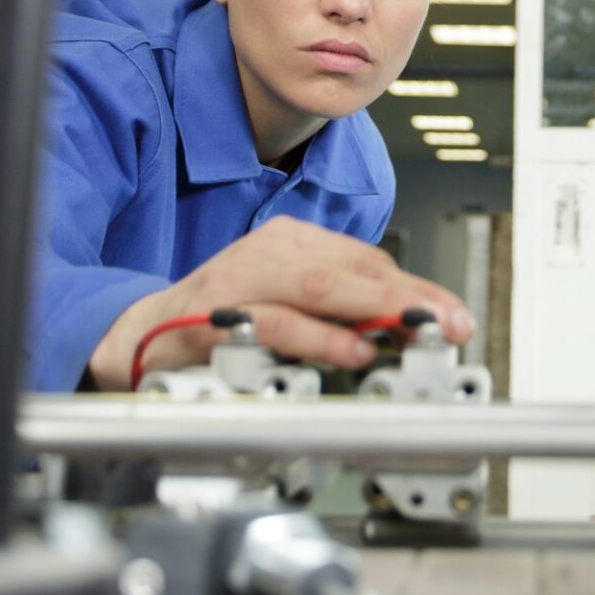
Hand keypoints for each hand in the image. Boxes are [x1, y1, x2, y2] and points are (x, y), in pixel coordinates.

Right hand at [87, 216, 473, 390]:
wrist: (141, 335)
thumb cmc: (221, 320)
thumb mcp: (291, 306)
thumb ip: (341, 311)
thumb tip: (403, 326)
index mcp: (291, 243)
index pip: (368, 261)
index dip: (415, 289)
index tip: (452, 314)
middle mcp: (269, 251)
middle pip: (354, 269)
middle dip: (410, 297)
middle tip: (451, 323)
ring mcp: (241, 281)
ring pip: (319, 286)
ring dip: (371, 311)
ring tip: (413, 332)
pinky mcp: (216, 317)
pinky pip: (277, 323)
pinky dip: (319, 337)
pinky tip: (353, 350)